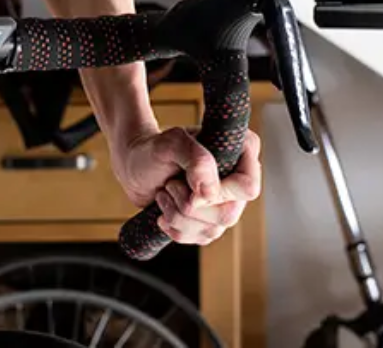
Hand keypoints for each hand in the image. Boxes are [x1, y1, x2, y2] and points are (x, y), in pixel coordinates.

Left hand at [112, 125, 262, 245]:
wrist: (135, 165)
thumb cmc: (153, 148)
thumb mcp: (171, 144)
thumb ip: (195, 160)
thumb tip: (210, 193)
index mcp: (240, 152)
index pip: (248, 187)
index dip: (220, 194)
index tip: (189, 184)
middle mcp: (237, 180)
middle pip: (228, 215)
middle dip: (190, 205)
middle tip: (170, 185)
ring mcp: (226, 203)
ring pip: (213, 231)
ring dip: (179, 215)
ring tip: (164, 193)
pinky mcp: (210, 222)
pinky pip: (201, 239)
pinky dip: (176, 228)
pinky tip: (164, 211)